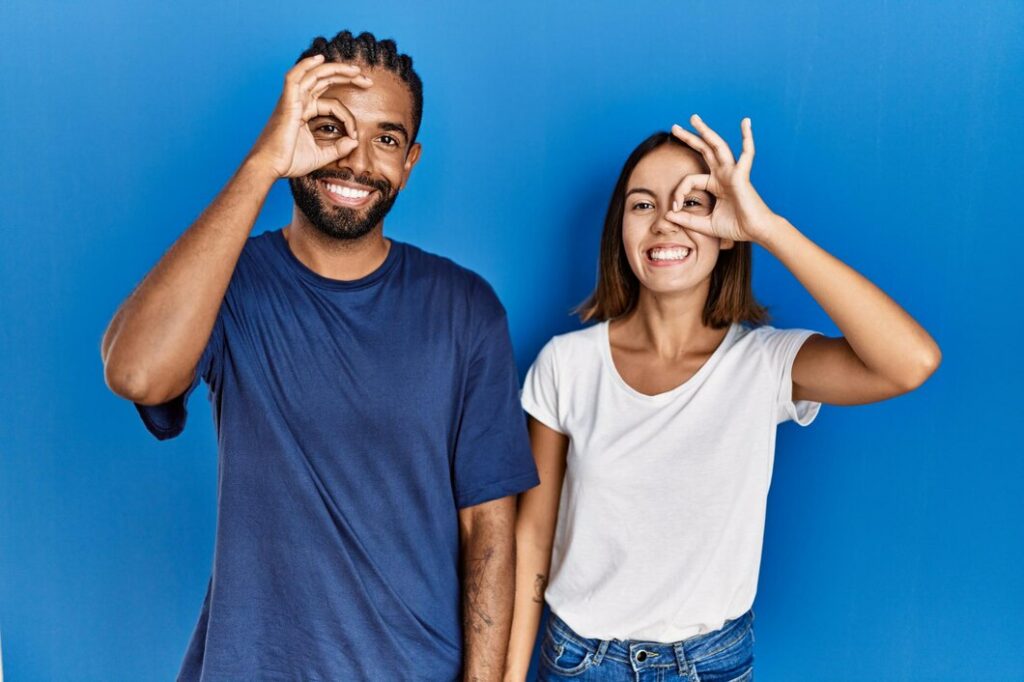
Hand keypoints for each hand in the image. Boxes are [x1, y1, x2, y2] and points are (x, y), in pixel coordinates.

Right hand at [246, 54, 371, 178]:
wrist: (270, 167)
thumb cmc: (289, 162)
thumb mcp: (320, 156)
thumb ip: (338, 149)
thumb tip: (354, 141)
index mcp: (305, 112)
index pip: (333, 104)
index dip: (348, 117)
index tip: (355, 134)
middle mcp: (299, 102)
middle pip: (325, 81)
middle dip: (347, 77)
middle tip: (368, 80)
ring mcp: (292, 100)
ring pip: (315, 75)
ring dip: (335, 69)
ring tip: (355, 69)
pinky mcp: (287, 103)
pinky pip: (294, 77)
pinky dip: (306, 65)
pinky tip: (320, 58)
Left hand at [666, 115, 779, 244]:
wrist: (755, 232)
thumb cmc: (735, 227)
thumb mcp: (704, 224)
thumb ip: (687, 220)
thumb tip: (667, 215)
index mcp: (715, 184)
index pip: (689, 179)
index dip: (678, 192)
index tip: (674, 208)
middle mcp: (723, 175)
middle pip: (703, 150)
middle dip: (689, 138)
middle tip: (675, 127)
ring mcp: (732, 172)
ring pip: (717, 146)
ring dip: (706, 131)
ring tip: (693, 118)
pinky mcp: (742, 175)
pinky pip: (747, 153)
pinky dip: (747, 137)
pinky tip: (745, 122)